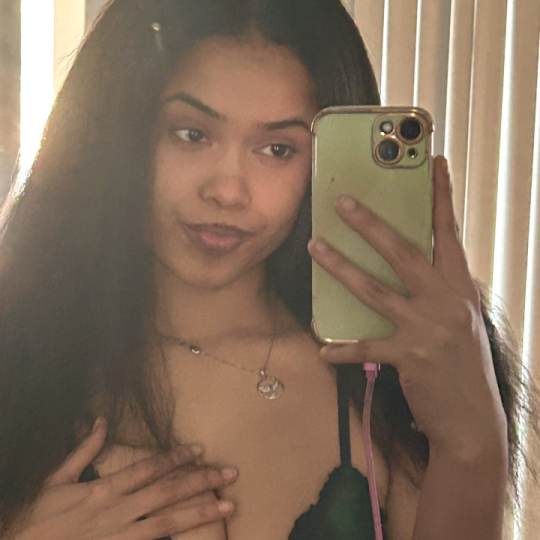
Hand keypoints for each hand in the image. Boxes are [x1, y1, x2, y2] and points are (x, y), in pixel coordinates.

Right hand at [8, 419, 236, 539]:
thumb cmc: (36, 521)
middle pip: (167, 492)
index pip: (148, 468)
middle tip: (230, 473)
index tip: (200, 450)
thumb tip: (102, 420)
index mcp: (104, 490)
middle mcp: (117, 512)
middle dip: (201, 481)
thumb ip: (83, 451)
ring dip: (201, 513)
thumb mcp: (54, 481)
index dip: (176, 457)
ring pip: (169, 522)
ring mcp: (120, 537)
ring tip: (228, 506)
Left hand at [308, 155, 507, 460]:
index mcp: (460, 287)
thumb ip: (438, 289)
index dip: (442, 198)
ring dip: (340, 267)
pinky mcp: (409, 357)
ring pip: (375, 290)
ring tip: (315, 247)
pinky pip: (365, 347)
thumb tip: (408, 265)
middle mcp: (446, 301)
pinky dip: (341, 347)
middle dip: (371, 225)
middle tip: (342, 202)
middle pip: (403, 253)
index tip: (435, 164)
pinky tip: (321, 347)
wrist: (473, 416)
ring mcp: (427, 328)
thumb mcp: (460, 317)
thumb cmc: (463, 362)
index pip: (449, 233)